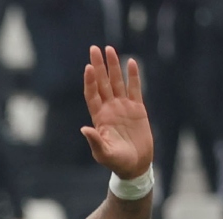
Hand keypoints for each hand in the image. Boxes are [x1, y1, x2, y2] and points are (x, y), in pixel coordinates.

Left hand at [81, 46, 152, 179]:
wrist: (135, 165)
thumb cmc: (117, 162)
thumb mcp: (103, 154)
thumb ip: (95, 141)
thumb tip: (84, 128)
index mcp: (99, 118)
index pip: (92, 95)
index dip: (90, 81)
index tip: (89, 67)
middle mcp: (109, 109)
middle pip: (102, 83)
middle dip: (99, 66)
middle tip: (94, 48)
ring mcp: (123, 107)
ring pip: (117, 82)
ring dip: (113, 66)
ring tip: (110, 49)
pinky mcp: (137, 109)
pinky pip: (135, 88)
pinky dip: (133, 76)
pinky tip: (131, 62)